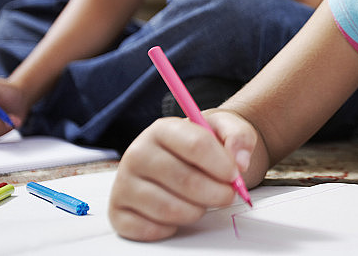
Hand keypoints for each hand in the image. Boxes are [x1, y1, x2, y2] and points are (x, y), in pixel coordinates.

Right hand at [109, 112, 256, 240]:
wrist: (182, 158)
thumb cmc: (202, 145)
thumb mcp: (225, 129)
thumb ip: (239, 137)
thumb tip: (239, 161)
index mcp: (163, 129)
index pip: (195, 144)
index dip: (222, 164)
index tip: (235, 174)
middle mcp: (138, 152)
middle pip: (184, 179)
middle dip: (215, 192)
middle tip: (228, 195)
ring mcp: (124, 183)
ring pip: (168, 208)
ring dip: (196, 211)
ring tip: (203, 201)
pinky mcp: (119, 210)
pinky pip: (149, 229)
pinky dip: (171, 227)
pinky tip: (179, 212)